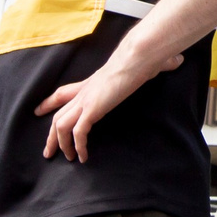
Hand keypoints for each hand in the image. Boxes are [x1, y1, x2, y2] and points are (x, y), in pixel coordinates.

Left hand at [36, 50, 183, 161]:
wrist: (137, 57)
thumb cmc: (141, 59)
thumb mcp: (145, 64)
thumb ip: (158, 65)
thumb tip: (177, 61)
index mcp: (90, 84)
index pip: (62, 93)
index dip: (49, 103)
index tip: (39, 111)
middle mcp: (83, 93)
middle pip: (56, 115)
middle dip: (50, 136)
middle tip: (48, 152)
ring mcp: (86, 101)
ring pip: (61, 127)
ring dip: (62, 145)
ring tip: (70, 158)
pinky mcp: (92, 110)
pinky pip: (78, 133)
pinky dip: (79, 146)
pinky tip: (84, 156)